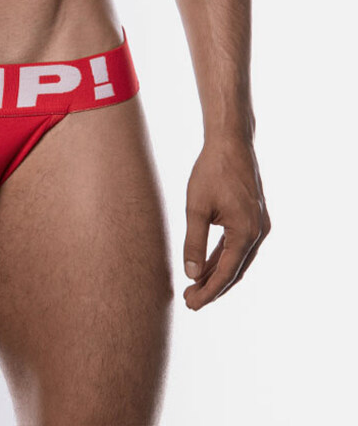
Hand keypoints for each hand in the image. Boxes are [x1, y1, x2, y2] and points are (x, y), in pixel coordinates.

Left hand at [183, 136, 269, 309]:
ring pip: (237, 259)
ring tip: (195, 287)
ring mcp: (259, 225)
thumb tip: (191, 274)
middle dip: (212, 287)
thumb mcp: (196, 208)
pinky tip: (208, 265)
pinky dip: (223, 257)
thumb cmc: (211, 172)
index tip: (191, 304)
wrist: (230, 144)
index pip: (226, 273)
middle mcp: (258, 232)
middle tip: (189, 301)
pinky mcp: (254, 217)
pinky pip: (239, 246)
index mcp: (246, 233)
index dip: (209, 291)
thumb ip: (194, 242)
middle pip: (234, 270)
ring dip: (218, 273)